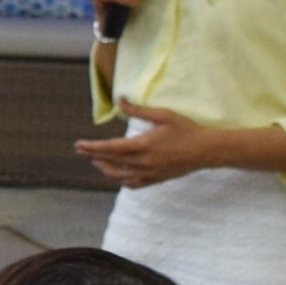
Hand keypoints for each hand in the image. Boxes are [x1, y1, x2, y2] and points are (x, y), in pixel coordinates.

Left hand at [74, 102, 222, 188]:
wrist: (206, 150)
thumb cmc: (186, 129)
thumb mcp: (162, 115)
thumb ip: (138, 110)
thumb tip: (120, 100)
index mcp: (143, 145)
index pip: (110, 148)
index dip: (92, 147)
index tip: (78, 145)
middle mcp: (143, 162)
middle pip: (111, 162)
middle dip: (93, 156)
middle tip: (80, 151)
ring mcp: (149, 173)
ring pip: (119, 176)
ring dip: (105, 169)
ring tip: (95, 161)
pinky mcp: (156, 179)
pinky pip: (133, 184)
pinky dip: (121, 180)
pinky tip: (117, 176)